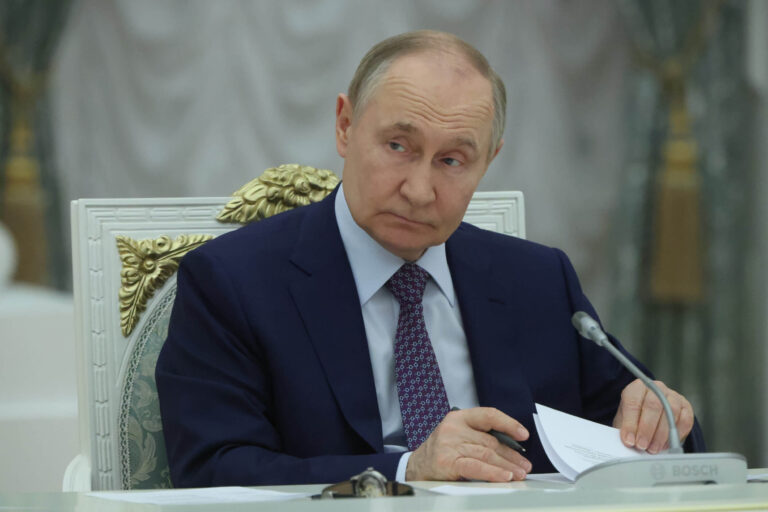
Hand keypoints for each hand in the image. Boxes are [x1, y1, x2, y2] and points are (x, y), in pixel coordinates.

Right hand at [405, 407, 530, 481]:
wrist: (416, 466)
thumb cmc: (442, 451)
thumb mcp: (458, 435)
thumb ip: (479, 436)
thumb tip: (512, 449)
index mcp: (458, 417)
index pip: (488, 415)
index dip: (508, 423)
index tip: (523, 434)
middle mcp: (453, 428)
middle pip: (490, 440)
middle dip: (511, 455)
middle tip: (524, 465)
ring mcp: (449, 444)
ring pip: (486, 454)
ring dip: (506, 466)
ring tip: (518, 474)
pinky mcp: (447, 462)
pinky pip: (475, 467)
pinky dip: (492, 473)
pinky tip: (503, 477)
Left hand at [613, 379, 693, 453]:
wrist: (650, 415)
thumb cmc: (635, 417)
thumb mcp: (625, 420)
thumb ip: (626, 429)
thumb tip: (629, 441)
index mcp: (637, 387)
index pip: (633, 401)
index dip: (630, 423)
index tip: (629, 440)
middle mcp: (656, 388)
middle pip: (653, 405)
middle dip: (647, 429)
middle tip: (642, 446)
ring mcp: (673, 396)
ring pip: (671, 412)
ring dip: (661, 434)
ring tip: (653, 448)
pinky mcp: (686, 407)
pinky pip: (685, 421)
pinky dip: (675, 435)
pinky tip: (665, 445)